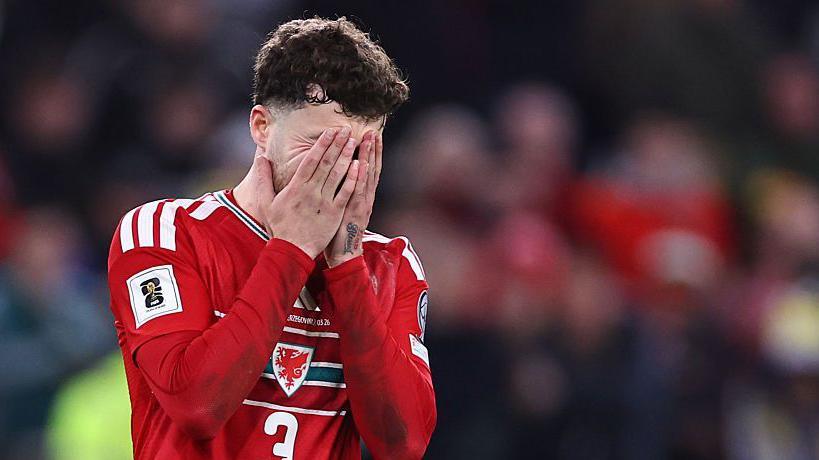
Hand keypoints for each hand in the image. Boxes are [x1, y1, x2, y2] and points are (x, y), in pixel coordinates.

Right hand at [262, 126, 362, 258]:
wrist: (292, 251)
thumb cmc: (279, 227)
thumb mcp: (266, 202)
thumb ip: (263, 178)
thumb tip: (260, 157)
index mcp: (296, 187)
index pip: (310, 160)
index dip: (321, 144)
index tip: (329, 131)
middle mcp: (311, 192)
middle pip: (327, 163)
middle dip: (337, 144)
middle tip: (346, 129)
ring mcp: (324, 202)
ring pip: (338, 175)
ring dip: (347, 156)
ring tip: (354, 142)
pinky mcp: (335, 213)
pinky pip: (345, 193)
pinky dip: (353, 179)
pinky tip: (359, 166)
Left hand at [325, 131, 381, 266]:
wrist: (344, 254)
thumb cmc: (340, 231)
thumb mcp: (344, 208)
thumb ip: (345, 192)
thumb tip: (341, 177)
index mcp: (362, 195)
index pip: (368, 169)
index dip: (371, 152)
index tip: (371, 135)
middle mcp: (365, 197)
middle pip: (371, 168)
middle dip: (372, 149)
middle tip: (373, 131)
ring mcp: (361, 203)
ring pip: (366, 176)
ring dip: (368, 156)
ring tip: (370, 139)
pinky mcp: (354, 211)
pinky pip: (357, 191)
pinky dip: (360, 177)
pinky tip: (360, 163)